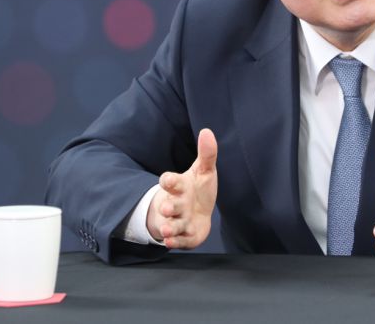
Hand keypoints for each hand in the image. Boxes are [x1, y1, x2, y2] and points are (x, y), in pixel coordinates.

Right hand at [146, 128, 217, 248]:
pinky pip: (179, 241)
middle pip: (169, 206)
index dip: (168, 181)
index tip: (167, 180)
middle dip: (167, 207)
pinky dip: (175, 242)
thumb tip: (207, 131)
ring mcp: (179, 221)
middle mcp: (176, 204)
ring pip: (172, 225)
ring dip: (169, 228)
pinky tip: (171, 242)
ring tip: (168, 230)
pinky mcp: (185, 236)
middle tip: (166, 207)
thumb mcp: (204, 171)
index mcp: (180, 187)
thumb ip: (206, 154)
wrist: (197, 213)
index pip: (170, 182)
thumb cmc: (198, 189)